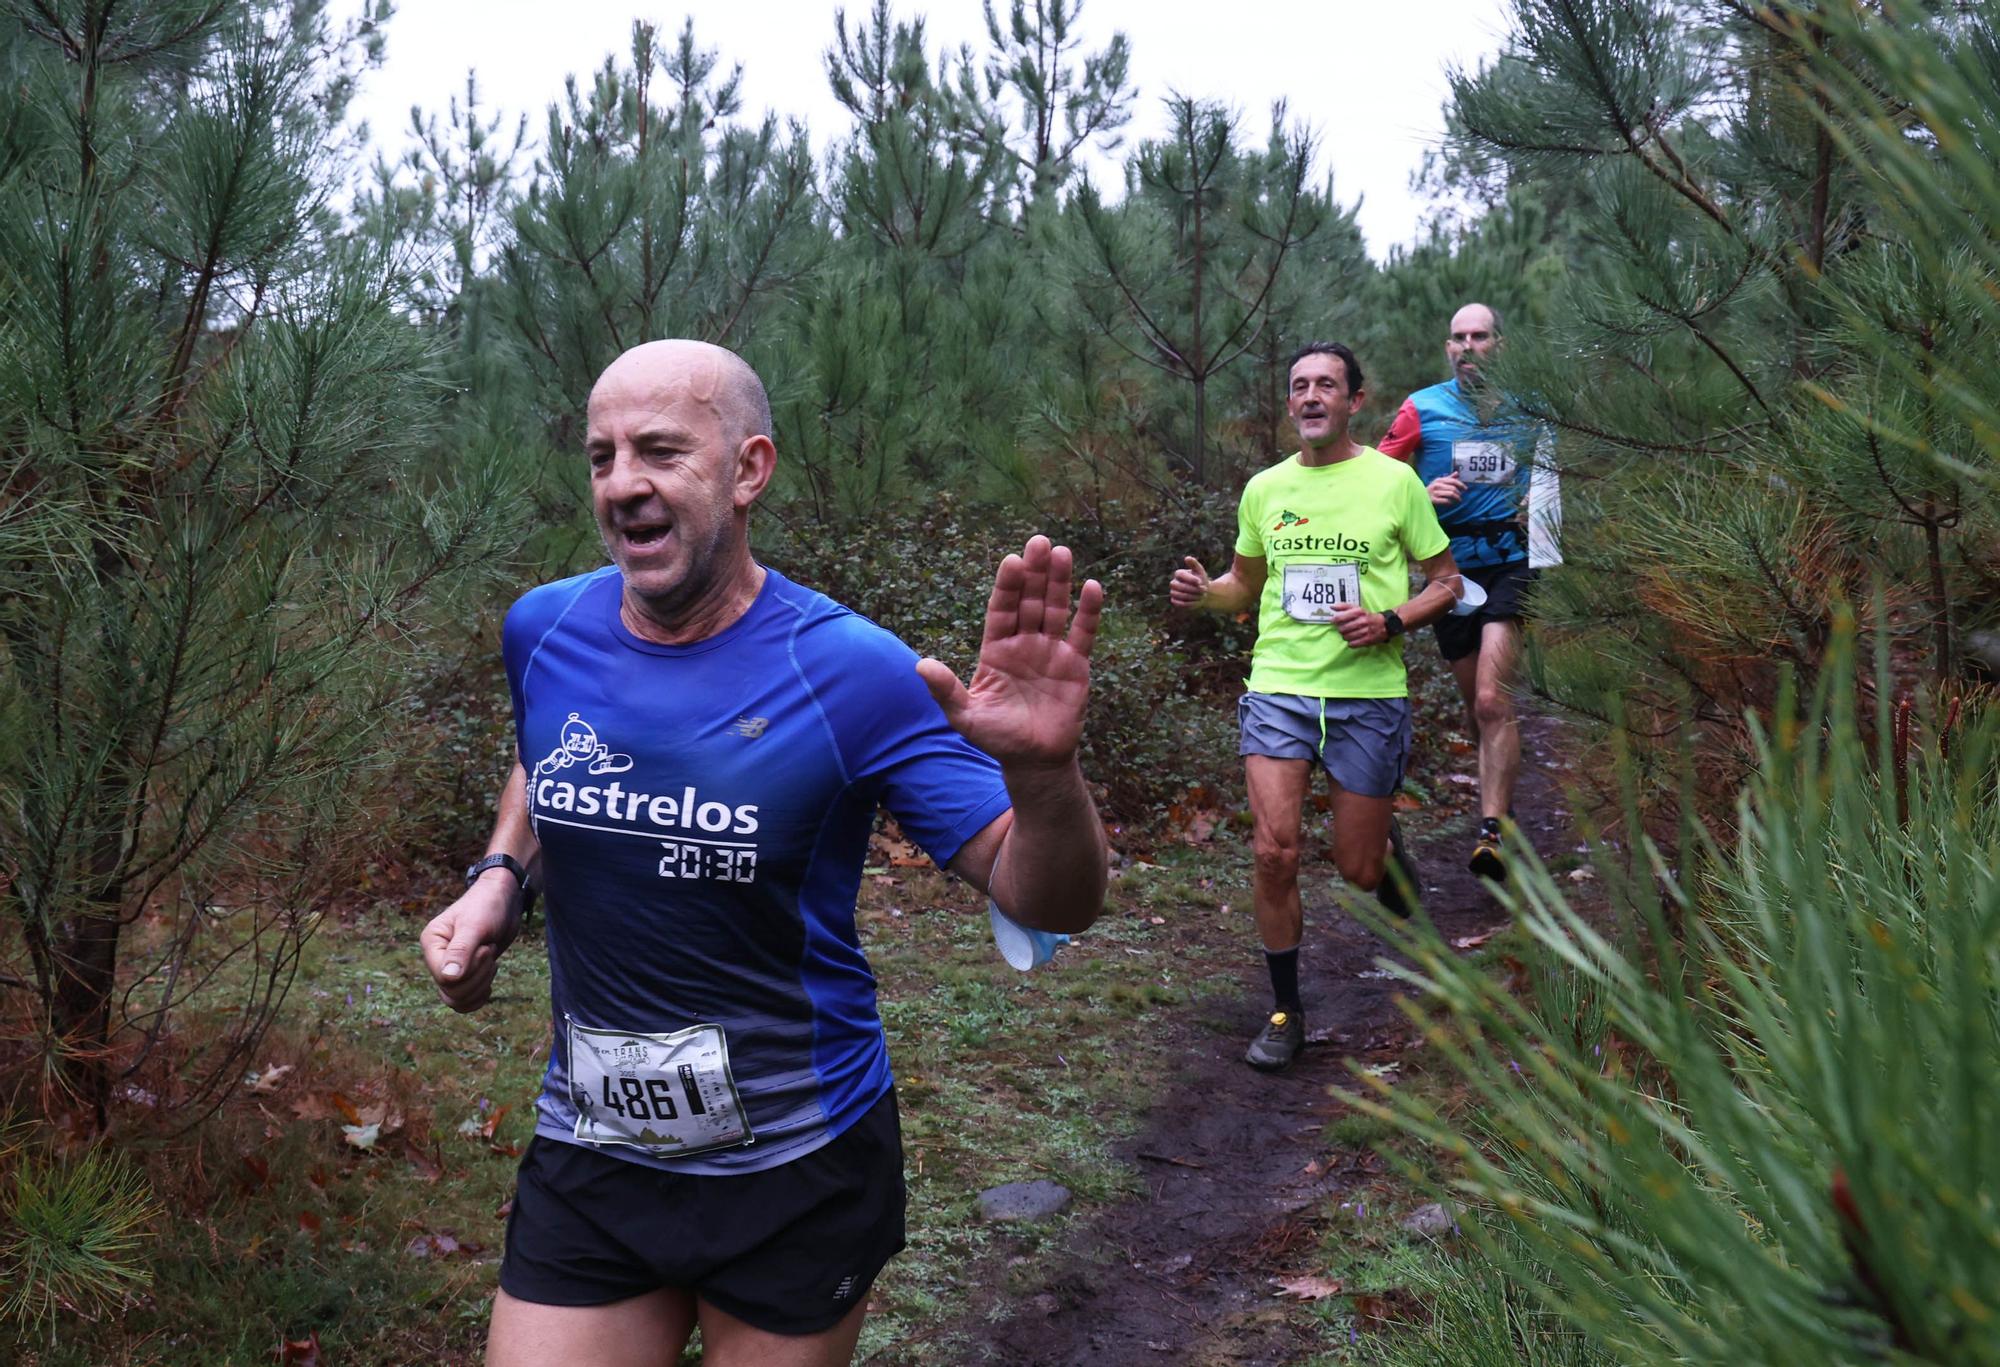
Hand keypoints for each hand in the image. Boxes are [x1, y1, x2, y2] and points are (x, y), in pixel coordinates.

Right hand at [420, 876, 520, 1011]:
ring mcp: (449, 968)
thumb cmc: (488, 906)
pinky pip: (464, 1002)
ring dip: (480, 985)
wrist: (504, 901)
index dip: (469, 969)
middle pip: (450, 992)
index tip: (485, 947)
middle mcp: (436, 957)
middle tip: (489, 950)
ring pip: (456, 1000)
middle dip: (478, 976)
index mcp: (432, 942)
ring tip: (491, 961)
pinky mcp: (464, 974)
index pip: (442, 976)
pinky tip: (489, 981)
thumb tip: (448, 978)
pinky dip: (479, 996)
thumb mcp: (476, 925)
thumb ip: (461, 951)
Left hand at [917, 534, 1102, 769]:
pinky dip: (1088, 611)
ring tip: (1062, 552)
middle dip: (1034, 573)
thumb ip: (946, 691)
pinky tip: (1092, 586)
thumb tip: (921, 666)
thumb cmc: (996, 737)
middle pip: (1030, 601)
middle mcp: (1024, 643)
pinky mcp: (1076, 665)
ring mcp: (1051, 651)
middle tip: (1038, 542)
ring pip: (1056, 609)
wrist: (1033, 760)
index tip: (1011, 562)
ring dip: (1059, 582)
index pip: (1001, 610)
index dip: (1007, 587)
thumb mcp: (965, 716)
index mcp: (996, 649)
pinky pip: (1083, 633)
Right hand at [1168, 556, 1208, 608]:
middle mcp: (1173, 583)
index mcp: (1178, 574)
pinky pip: (1179, 604)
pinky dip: (1189, 603)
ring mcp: (1173, 592)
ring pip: (1179, 595)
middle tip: (1204, 590)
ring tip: (1202, 596)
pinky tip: (1197, 601)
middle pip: (1178, 586)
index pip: (1180, 575)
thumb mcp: (1200, 571)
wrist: (1203, 593)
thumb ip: (1194, 564)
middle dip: (1192, 589)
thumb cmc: (1201, 580)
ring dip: (1192, 596)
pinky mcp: (1175, 601)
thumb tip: (1187, 558)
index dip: (1190, 579)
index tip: (1200, 582)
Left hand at [1331, 603, 1387, 646]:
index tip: (1335, 621)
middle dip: (1341, 629)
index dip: (1335, 620)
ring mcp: (1365, 631)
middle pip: (1342, 629)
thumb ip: (1344, 606)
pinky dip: (1351, 643)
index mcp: (1358, 612)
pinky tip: (1354, 639)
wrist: (1385, 624)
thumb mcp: (1357, 608)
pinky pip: (1353, 644)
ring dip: (1345, 636)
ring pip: (1346, 637)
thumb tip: (1332, 607)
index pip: (1340, 618)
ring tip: (1349, 633)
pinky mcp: (1367, 640)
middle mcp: (1362, 621)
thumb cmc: (1367, 616)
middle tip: (1344, 628)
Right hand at [1428, 474, 1465, 505]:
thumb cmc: (1432, 490)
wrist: (1419, 498)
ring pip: (1451, 494)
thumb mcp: (1439, 482)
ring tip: (1458, 500)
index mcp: (1439, 480)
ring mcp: (1434, 492)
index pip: (1453, 481)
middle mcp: (1436, 485)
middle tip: (1460, 497)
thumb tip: (1457, 473)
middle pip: (1453, 488)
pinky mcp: (1433, 500)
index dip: (1461, 484)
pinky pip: (1446, 501)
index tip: (1465, 489)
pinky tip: (1451, 503)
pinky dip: (1450, 502)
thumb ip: (1448, 478)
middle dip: (1459, 493)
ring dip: (1456, 498)